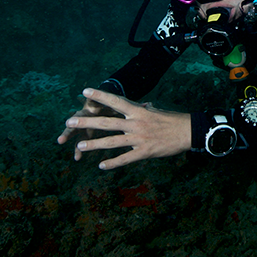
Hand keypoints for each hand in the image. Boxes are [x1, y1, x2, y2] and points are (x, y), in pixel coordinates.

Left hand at [57, 88, 190, 169]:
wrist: (187, 132)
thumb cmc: (171, 120)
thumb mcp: (155, 111)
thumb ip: (142, 110)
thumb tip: (139, 106)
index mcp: (138, 111)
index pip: (115, 101)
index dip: (99, 96)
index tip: (85, 91)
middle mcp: (135, 124)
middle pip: (106, 123)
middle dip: (87, 122)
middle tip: (70, 121)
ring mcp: (139, 139)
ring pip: (111, 142)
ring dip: (94, 144)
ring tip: (79, 145)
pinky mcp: (144, 152)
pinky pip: (125, 159)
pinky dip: (112, 163)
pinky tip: (101, 166)